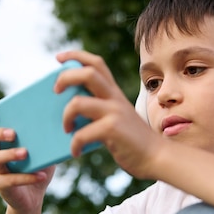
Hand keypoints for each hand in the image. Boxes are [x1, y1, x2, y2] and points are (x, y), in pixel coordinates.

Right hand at [0, 102, 54, 211]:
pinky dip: (27, 177)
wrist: (33, 198)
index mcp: (2, 141)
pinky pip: (11, 180)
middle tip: (13, 133)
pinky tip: (41, 175)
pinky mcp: (2, 186)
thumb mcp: (44, 151)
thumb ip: (46, 137)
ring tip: (25, 153)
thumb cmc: (37, 168)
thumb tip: (64, 120)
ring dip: (10, 154)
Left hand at [55, 50, 162, 179]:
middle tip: (56, 91)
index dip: (75, 56)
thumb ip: (99, 110)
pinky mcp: (112, 129)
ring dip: (65, 116)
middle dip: (65, 77)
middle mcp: (115, 97)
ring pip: (77, 102)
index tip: (59, 58)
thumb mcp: (117, 118)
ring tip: (67, 128)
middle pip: (87, 73)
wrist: (156, 157)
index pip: (96, 63)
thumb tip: (70, 113)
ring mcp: (114, 112)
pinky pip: (82, 133)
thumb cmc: (132, 141)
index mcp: (115, 92)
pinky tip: (76, 151)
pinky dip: (74, 144)